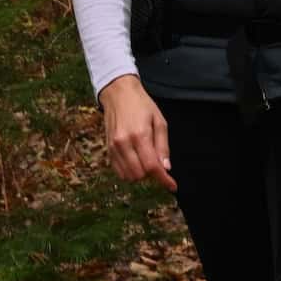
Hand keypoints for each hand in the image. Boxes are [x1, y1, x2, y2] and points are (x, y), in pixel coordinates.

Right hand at [99, 75, 174, 190]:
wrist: (118, 94)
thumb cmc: (142, 106)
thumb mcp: (160, 121)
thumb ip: (163, 146)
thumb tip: (166, 167)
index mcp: (139, 135)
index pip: (151, 166)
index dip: (163, 179)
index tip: (173, 186)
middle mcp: (123, 143)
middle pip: (139, 174)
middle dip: (152, 174)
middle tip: (159, 163)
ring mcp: (113, 147)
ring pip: (128, 175)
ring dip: (141, 174)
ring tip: (147, 160)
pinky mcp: (108, 149)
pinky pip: (118, 171)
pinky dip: (129, 172)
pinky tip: (136, 161)